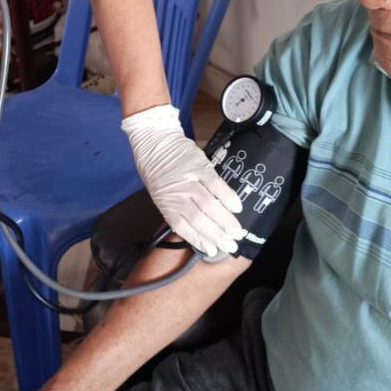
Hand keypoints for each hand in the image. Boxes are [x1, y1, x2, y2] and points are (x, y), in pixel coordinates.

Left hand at [122, 104, 244, 256]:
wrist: (154, 140)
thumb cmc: (156, 168)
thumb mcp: (160, 193)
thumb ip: (176, 208)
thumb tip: (196, 227)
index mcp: (165, 204)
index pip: (183, 228)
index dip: (199, 240)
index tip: (212, 250)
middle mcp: (177, 195)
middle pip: (199, 220)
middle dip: (217, 236)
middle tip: (230, 245)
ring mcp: (188, 180)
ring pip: (209, 205)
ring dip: (225, 221)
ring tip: (236, 231)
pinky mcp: (199, 166)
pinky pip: (216, 184)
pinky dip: (227, 197)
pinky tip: (236, 207)